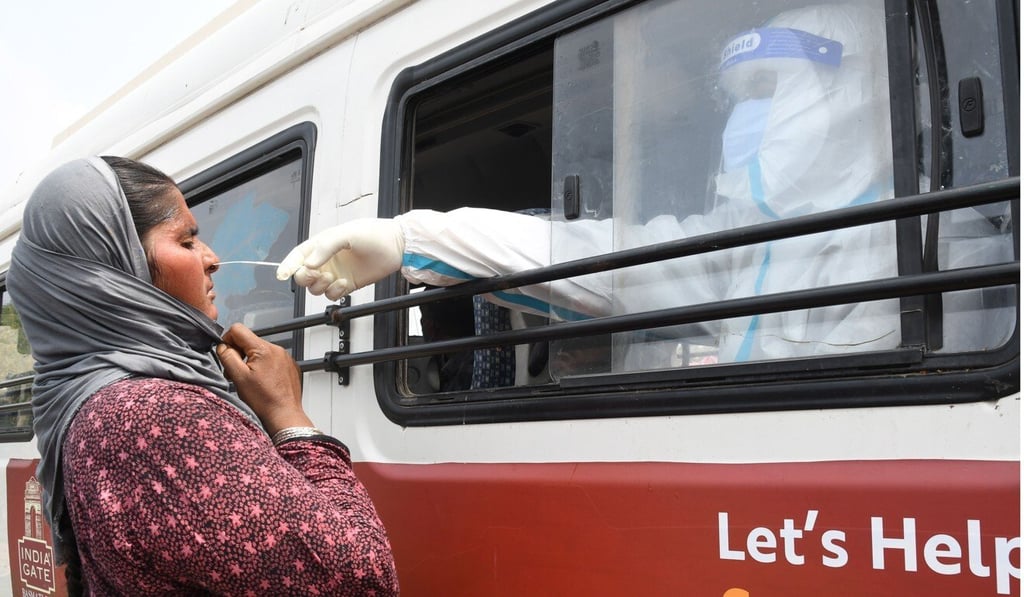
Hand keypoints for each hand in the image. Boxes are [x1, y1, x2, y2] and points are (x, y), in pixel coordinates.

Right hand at [217, 323, 310, 435]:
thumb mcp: (238, 377)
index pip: (238, 329)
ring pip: (260, 351)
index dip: (227, 340)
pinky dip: (264, 367)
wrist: (284, 415)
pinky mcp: (290, 366)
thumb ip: (227, 357)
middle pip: (249, 341)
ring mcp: (285, 357)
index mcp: (263, 349)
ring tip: (250, 380)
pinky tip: (262, 382)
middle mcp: (277, 349)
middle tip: (237, 372)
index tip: (227, 355)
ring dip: (251, 361)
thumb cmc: (264, 400)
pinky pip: (272, 359)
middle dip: (239, 354)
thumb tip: (223, 346)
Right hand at [276, 218, 404, 299]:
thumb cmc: (373, 234)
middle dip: (304, 278)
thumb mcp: (346, 234)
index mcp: (322, 245)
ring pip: (315, 288)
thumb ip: (325, 247)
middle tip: (316, 274)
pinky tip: (344, 283)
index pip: (298, 256)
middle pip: (303, 275)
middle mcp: (326, 260)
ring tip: (332, 277)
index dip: (288, 265)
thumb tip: (310, 264)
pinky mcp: (347, 285)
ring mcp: (336, 273)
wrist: (396, 246)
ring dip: (320, 286)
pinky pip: (332, 295)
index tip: (282, 274)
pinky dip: (334, 292)